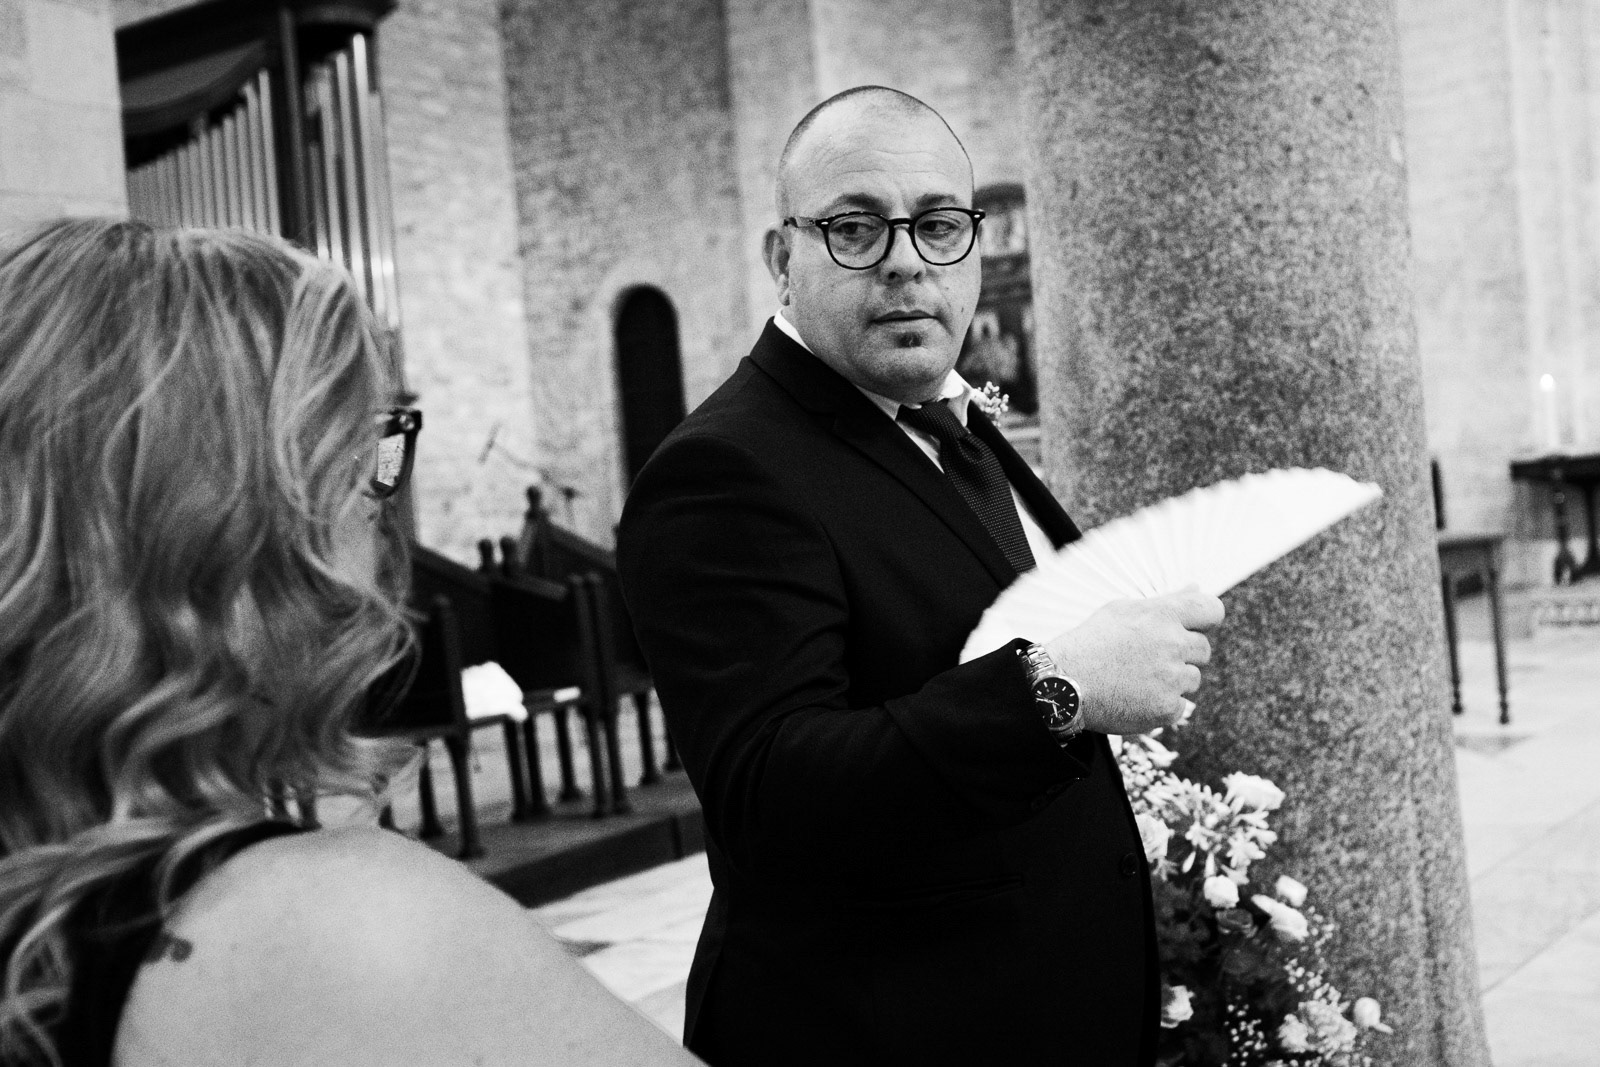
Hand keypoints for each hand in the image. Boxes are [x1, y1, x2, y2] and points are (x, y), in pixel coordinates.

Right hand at [1043, 586, 1223, 734]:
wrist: (1064, 684)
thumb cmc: (1089, 645)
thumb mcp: (1122, 611)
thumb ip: (1165, 601)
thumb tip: (1196, 588)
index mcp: (1162, 615)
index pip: (1211, 610)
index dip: (1205, 620)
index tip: (1193, 628)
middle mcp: (1172, 644)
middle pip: (1203, 650)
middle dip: (1182, 654)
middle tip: (1149, 659)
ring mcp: (1171, 678)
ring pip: (1192, 679)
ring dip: (1172, 681)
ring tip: (1137, 679)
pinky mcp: (1167, 708)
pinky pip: (1179, 706)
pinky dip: (1160, 705)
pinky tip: (1135, 698)